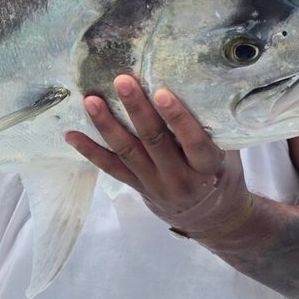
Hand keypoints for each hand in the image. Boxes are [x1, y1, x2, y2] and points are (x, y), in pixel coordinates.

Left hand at [65, 77, 254, 239]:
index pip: (193, 141)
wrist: (210, 217)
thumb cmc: (221, 174)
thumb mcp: (227, 154)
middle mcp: (179, 177)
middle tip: (122, 81)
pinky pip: (112, 168)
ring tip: (91, 101)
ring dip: (107, 125)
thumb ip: (213, 129)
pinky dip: (90, 151)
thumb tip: (200, 84)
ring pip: (128, 152)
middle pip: (154, 141)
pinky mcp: (137, 186)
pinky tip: (71, 135)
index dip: (177, 117)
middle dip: (136, 109)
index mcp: (207, 167)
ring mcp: (154, 184)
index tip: (162, 92)